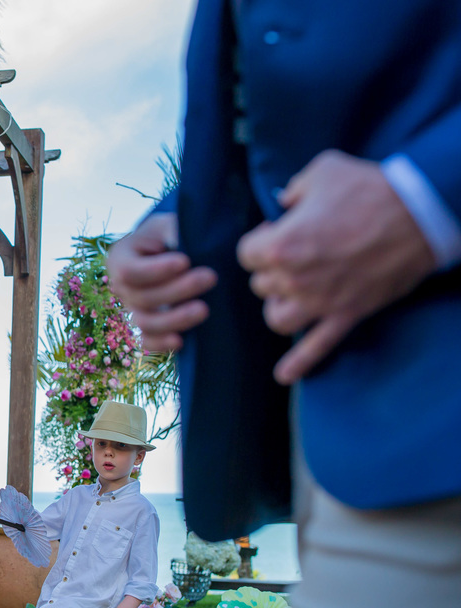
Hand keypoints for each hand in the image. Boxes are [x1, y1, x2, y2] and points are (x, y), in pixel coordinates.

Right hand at [106, 212, 218, 352]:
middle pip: (141, 298)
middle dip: (177, 290)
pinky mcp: (147, 327)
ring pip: (145, 322)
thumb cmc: (171, 235)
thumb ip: (174, 229)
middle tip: (211, 277)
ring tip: (204, 309)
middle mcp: (121, 287)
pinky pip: (148, 341)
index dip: (156, 270)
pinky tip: (181, 341)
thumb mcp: (170, 225)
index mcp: (120, 259)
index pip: (129, 271)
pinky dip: (162, 344)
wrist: (174, 253)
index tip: (185, 261)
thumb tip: (181, 240)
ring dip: (175, 319)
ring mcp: (133, 309)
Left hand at [237, 150, 436, 384]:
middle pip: (262, 285)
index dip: (261, 241)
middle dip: (273, 270)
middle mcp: (293, 279)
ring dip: (279, 307)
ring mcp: (320, 302)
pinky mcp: (347, 314)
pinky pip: (318, 346)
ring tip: (289, 296)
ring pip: (278, 319)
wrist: (421, 212)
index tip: (277, 231)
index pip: (247, 254)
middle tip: (296, 254)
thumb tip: (284, 203)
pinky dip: (300, 363)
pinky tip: (285, 376)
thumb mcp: (323, 171)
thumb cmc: (370, 187)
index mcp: (280, 245)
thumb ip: (293, 190)